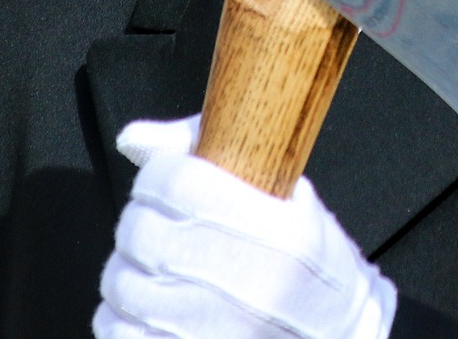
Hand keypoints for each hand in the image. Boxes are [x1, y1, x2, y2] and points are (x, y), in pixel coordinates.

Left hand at [93, 116, 395, 338]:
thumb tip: (135, 138)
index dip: (160, 171)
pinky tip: (149, 303)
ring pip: (125, 284)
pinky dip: (121, 313)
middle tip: (156, 217)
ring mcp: (217, 333)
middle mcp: (251, 289)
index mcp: (282, 235)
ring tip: (155, 262)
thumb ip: (215, 156)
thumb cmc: (312, 266)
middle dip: (139, 217)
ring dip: (127, 266)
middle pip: (146, 234)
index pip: (182, 184)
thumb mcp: (291, 196)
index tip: (165, 175)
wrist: (337, 334)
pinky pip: (120, 332)